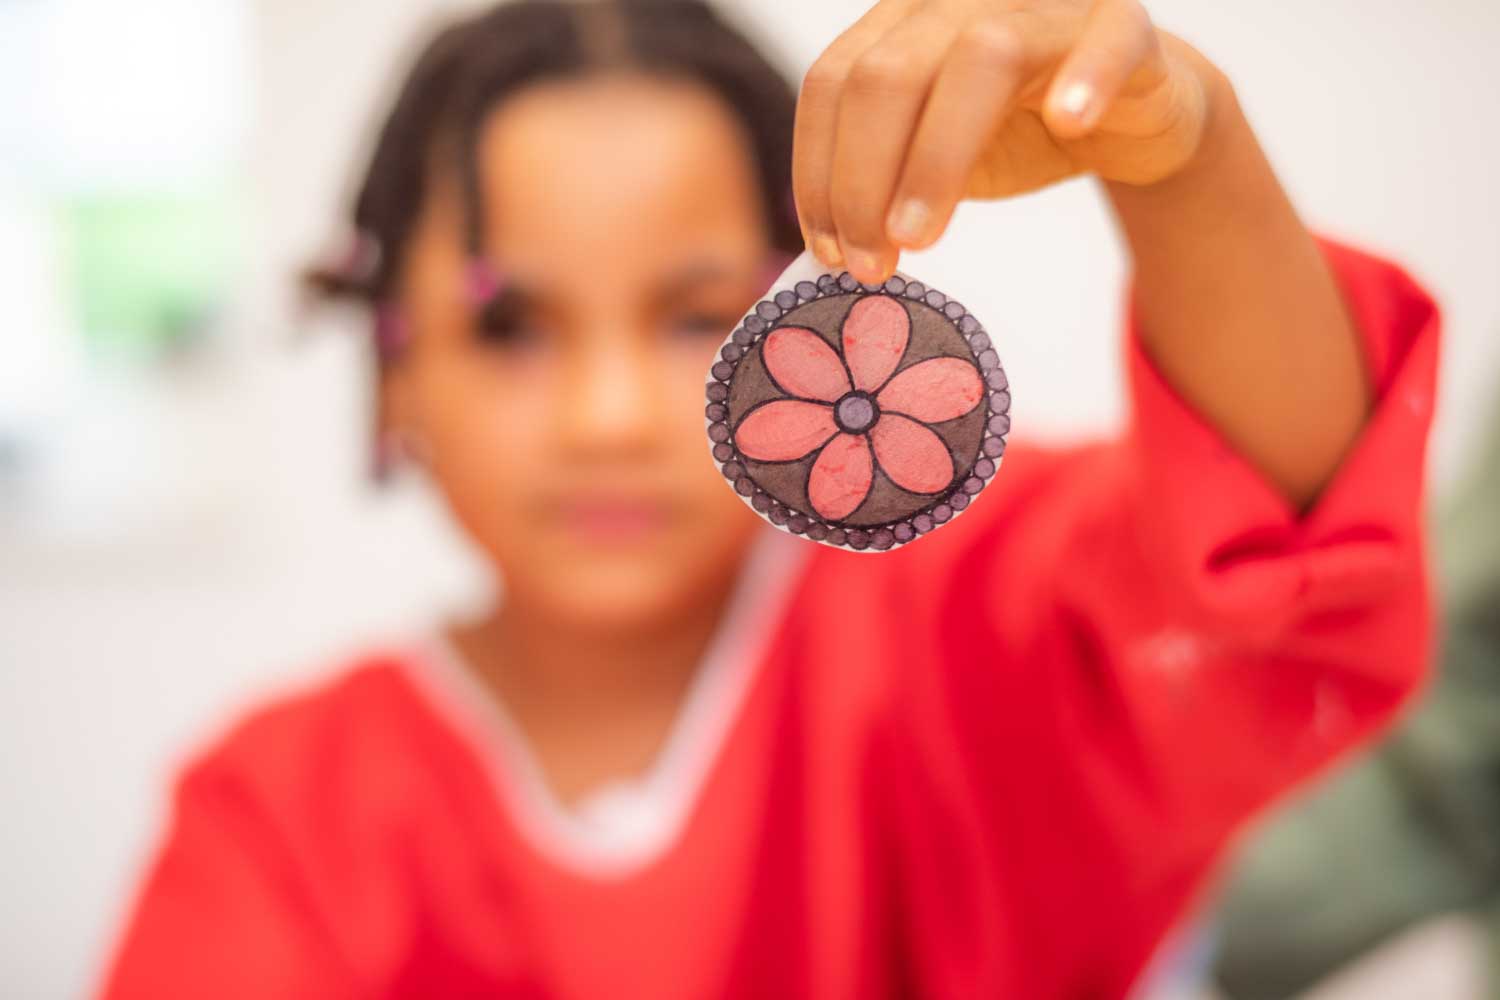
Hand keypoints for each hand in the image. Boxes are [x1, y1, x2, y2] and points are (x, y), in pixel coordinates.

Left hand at [793, 0, 1216, 282]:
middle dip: (863, 181)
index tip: (829, 250)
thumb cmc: (1016, 129)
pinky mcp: (1122, 26)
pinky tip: (1069, 124)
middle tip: (870, 263)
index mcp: (902, 23)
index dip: (819, 170)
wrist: (1128, 111)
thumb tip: (832, 253)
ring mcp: (1044, 6)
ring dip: (938, 158)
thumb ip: (883, 183)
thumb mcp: (933, 158)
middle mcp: (961, 0)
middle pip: (888, 75)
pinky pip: (1108, 39)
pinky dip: (1088, 77)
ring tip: (919, 238)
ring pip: (981, 56)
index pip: (833, 83)